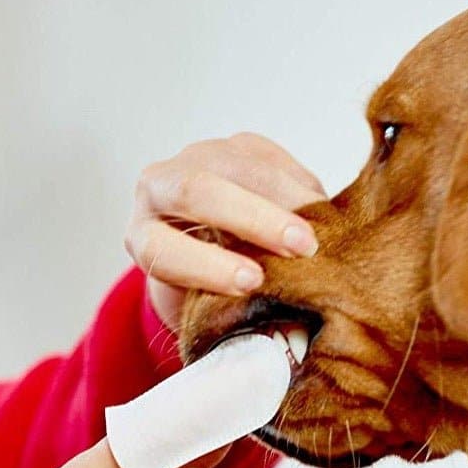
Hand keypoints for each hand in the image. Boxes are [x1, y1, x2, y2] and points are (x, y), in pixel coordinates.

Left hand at [125, 132, 326, 329]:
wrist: (215, 246)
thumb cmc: (212, 289)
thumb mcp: (210, 305)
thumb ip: (232, 307)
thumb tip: (282, 322)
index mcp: (143, 238)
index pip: (163, 248)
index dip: (206, 266)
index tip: (252, 282)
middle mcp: (159, 188)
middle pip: (197, 191)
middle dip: (254, 218)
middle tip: (302, 247)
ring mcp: (197, 158)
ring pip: (239, 165)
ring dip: (287, 197)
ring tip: (324, 229)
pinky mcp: (236, 145)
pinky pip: (269, 156)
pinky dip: (298, 184)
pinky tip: (320, 208)